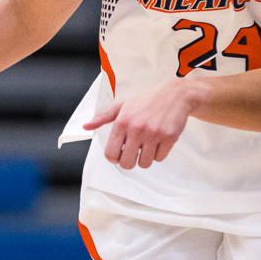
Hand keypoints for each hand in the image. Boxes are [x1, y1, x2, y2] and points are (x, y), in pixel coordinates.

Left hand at [83, 81, 201, 169]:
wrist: (174, 95)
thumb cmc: (146, 102)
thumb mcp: (122, 106)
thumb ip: (102, 117)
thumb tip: (86, 126)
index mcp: (122, 122)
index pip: (111, 154)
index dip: (114, 158)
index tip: (119, 153)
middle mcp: (137, 128)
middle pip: (127, 164)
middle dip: (129, 162)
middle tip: (133, 153)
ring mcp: (154, 133)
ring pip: (144, 164)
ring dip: (145, 158)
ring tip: (148, 144)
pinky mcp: (169, 137)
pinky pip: (159, 159)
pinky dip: (159, 154)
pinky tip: (158, 141)